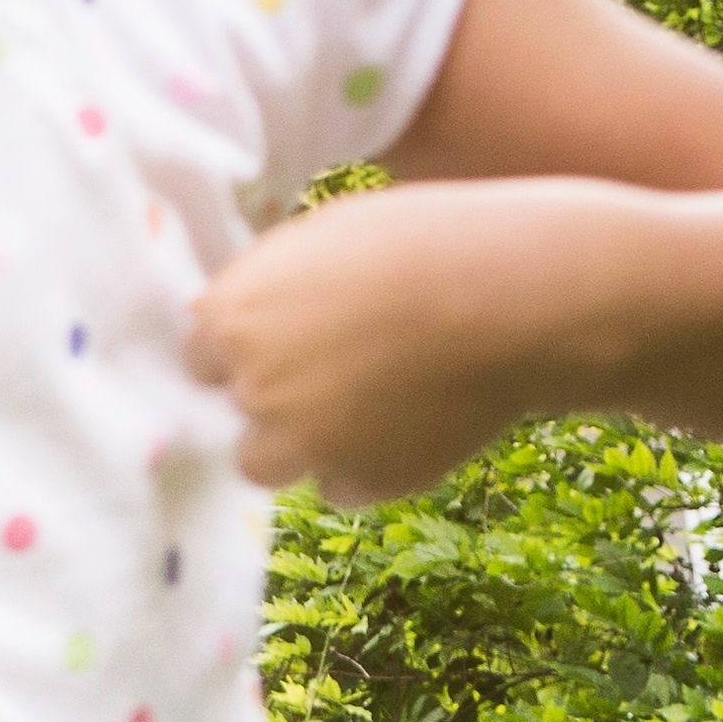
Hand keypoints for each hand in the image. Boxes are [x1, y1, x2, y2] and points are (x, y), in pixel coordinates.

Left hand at [184, 180, 631, 504]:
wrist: (520, 296)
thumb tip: (222, 319)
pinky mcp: (358, 480)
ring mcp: (303, 443)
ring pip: (268, 463)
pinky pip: (338, 484)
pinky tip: (409, 420)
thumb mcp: (327, 237)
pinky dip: (365, 463)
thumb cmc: (427, 246)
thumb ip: (265, 287)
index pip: (202, 359)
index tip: (291, 338)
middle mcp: (254, 389)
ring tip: (368, 401)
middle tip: (342, 367)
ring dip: (303, 443)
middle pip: (237, 412)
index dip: (246, 351)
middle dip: (275, 396)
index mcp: (231, 319)